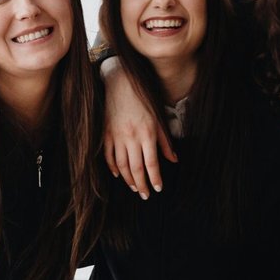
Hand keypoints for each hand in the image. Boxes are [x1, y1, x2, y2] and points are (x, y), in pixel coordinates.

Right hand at [100, 56, 175, 198]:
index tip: (158, 189)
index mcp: (147, 134)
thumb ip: (165, 142)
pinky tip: (118, 175)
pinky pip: (108, 155)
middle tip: (145, 195)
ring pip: (121, 165)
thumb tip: (174, 160)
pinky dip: (112, 167)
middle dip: (141, 184)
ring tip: (134, 188)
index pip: (152, 163)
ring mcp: (117, 136)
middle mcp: (131, 137)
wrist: (121, 83)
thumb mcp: (158, 119)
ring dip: (128, 179)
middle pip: (136, 168)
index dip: (155, 178)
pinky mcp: (106, 133)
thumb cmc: (143, 100)